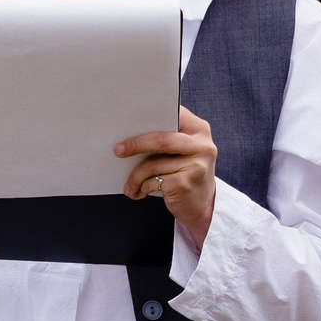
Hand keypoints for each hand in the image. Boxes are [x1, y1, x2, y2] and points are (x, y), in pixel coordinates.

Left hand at [117, 107, 218, 244]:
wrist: (202, 206)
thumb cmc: (185, 174)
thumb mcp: (184, 151)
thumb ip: (168, 138)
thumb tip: (131, 132)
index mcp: (200, 130)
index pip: (174, 114)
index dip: (151, 116)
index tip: (128, 121)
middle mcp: (202, 146)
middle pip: (162, 140)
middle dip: (136, 144)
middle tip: (117, 150)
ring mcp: (196, 166)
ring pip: (153, 164)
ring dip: (135, 175)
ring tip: (128, 184)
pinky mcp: (185, 184)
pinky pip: (153, 181)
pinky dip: (142, 187)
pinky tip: (138, 192)